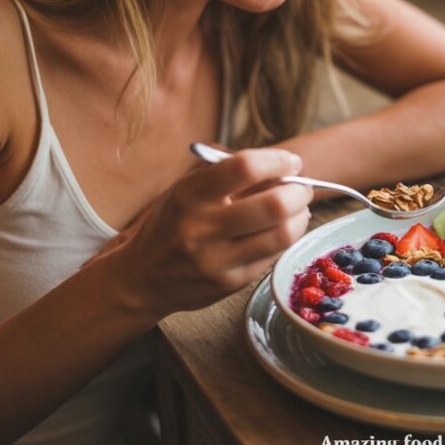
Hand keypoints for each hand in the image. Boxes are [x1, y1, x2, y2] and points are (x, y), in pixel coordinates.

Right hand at [107, 148, 311, 319]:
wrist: (143, 277)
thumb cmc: (174, 222)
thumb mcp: (188, 190)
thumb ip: (229, 176)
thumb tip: (283, 169)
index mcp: (189, 195)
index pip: (244, 168)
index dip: (277, 161)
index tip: (291, 162)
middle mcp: (201, 229)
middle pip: (273, 205)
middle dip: (299, 192)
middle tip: (301, 188)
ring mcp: (217, 260)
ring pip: (282, 235)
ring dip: (301, 216)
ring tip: (298, 209)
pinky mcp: (231, 283)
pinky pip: (274, 255)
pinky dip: (287, 237)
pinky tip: (282, 229)